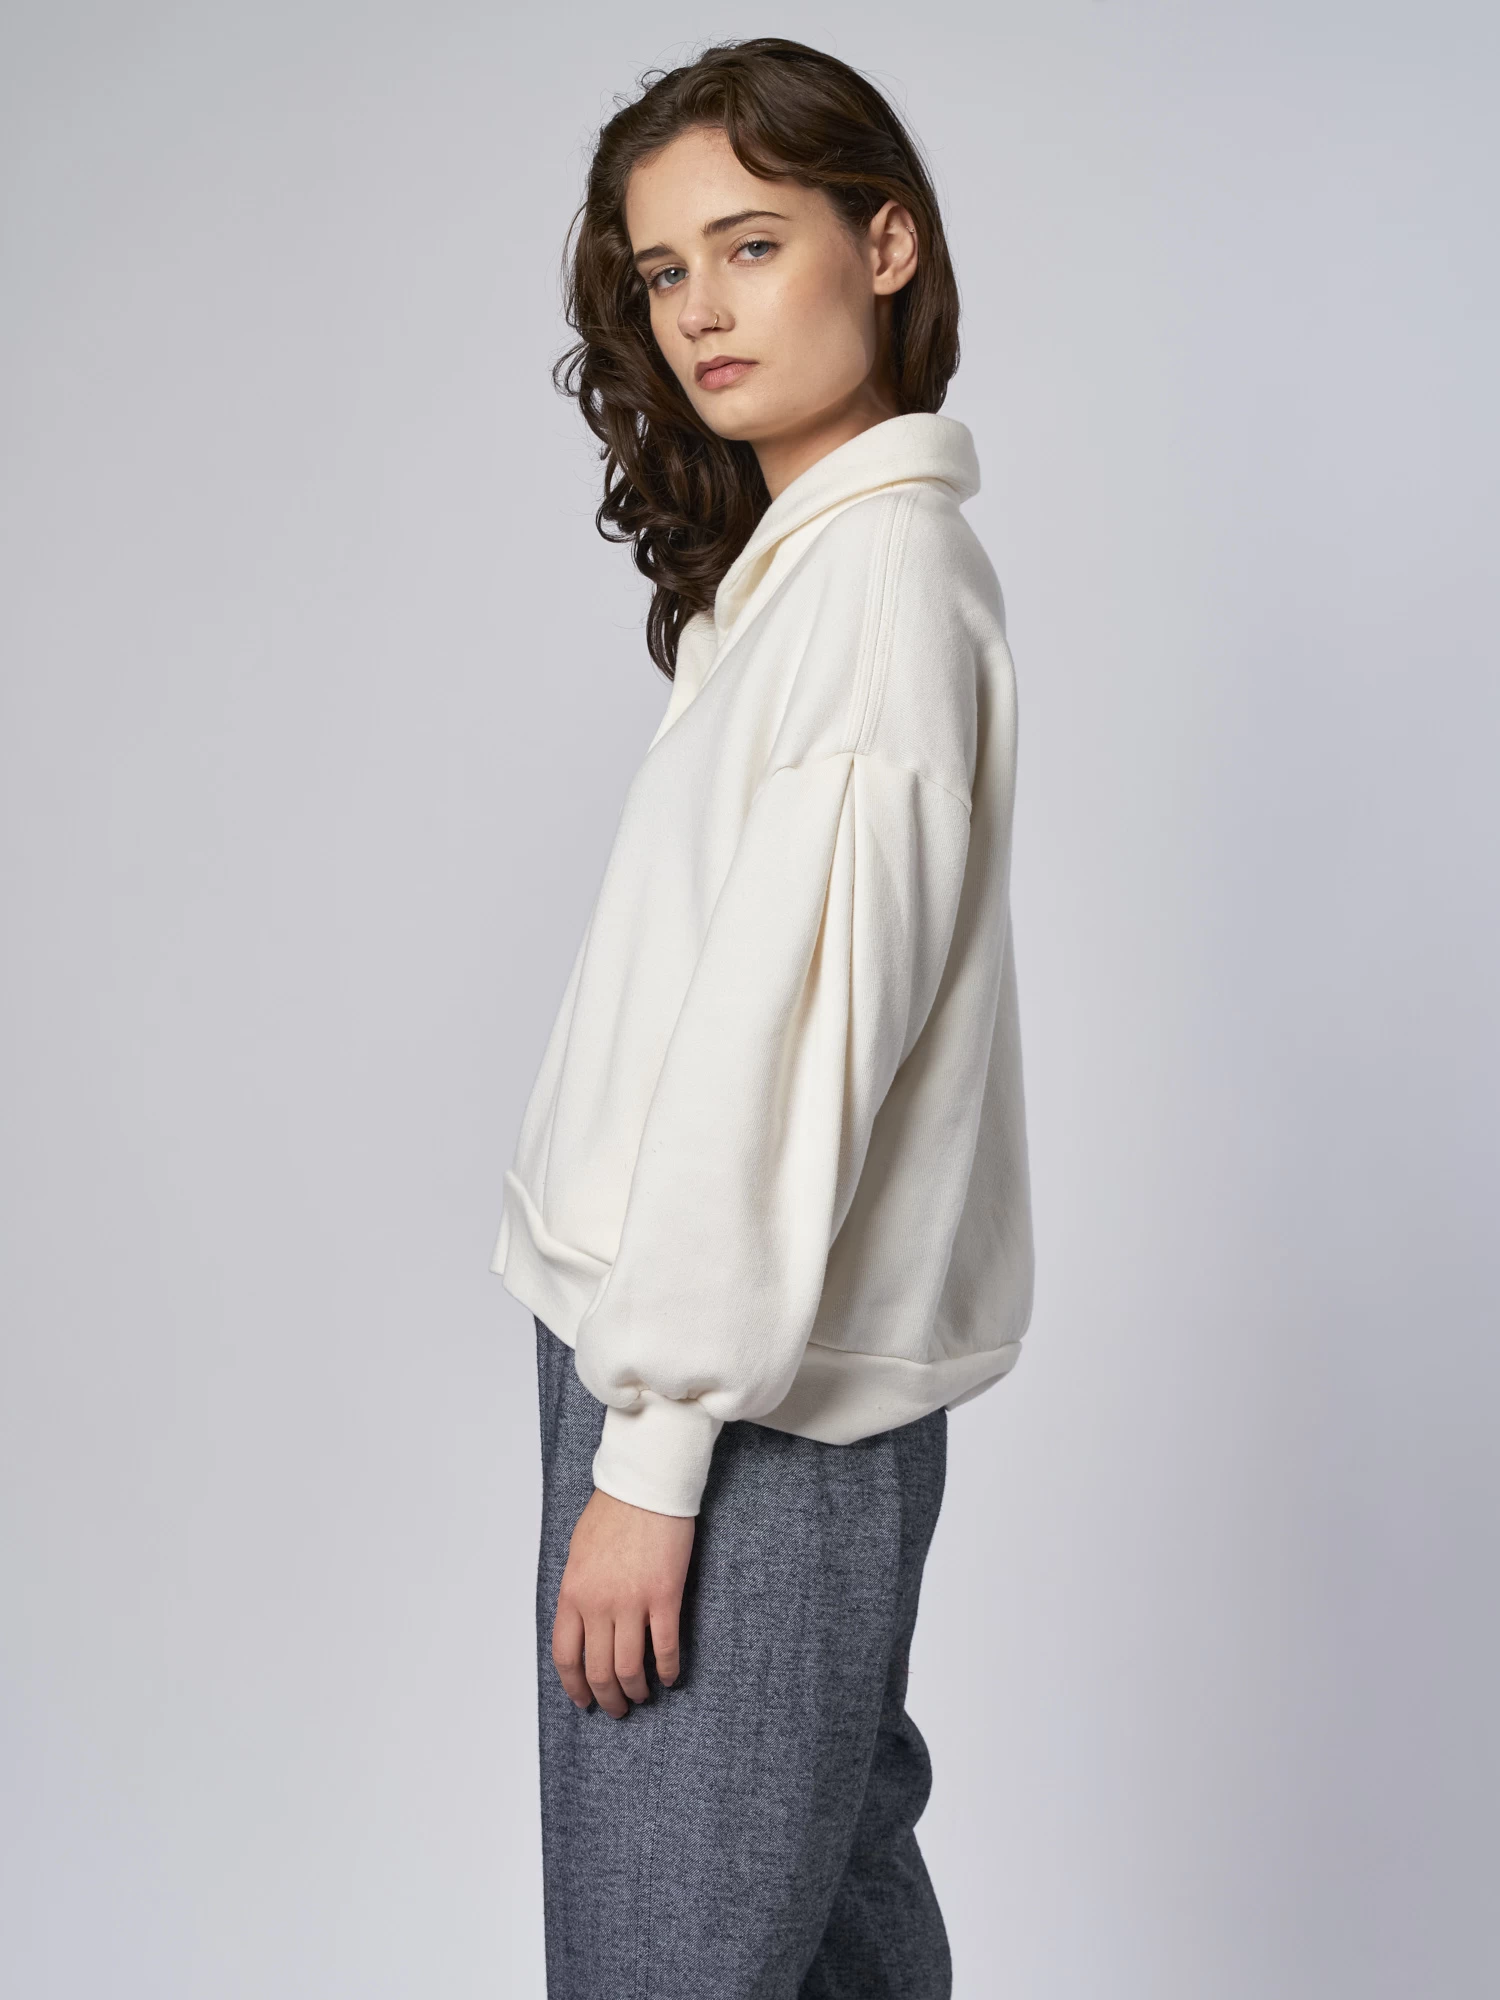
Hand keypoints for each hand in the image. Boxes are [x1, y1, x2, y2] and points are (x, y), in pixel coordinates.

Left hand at [551, 1487, 695, 1718]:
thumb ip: (579, 1592)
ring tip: (643, 1696)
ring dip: (636, 1690)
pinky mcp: (665, 1596)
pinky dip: (669, 1669)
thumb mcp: (578, 1553)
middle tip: (617, 1708)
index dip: (575, 1686)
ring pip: (630, 1668)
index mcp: (573, 1594)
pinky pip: (665, 1647)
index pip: (566, 1656)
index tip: (583, 1700)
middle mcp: (598, 1604)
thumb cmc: (612, 1512)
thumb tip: (584, 1624)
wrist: (645, 1486)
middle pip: (598, 1670)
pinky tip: (671, 1677)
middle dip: (607, 1698)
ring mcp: (632, 1602)